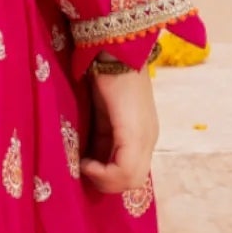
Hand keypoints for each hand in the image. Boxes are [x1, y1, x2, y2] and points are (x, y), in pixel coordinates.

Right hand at [80, 61, 156, 194]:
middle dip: (104, 182)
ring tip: (84, 163)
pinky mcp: (134, 134)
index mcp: (142, 134)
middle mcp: (148, 139)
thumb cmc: (104, 75)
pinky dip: (101, 172)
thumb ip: (100, 135)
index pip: (131, 174)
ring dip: (102, 178)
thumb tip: (85, 159)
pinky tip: (86, 160)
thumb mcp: (102, 113)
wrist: (112, 50)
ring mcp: (144, 137)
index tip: (84, 164)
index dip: (106, 178)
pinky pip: (123, 169)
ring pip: (130, 180)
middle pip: (132, 182)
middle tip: (83, 167)